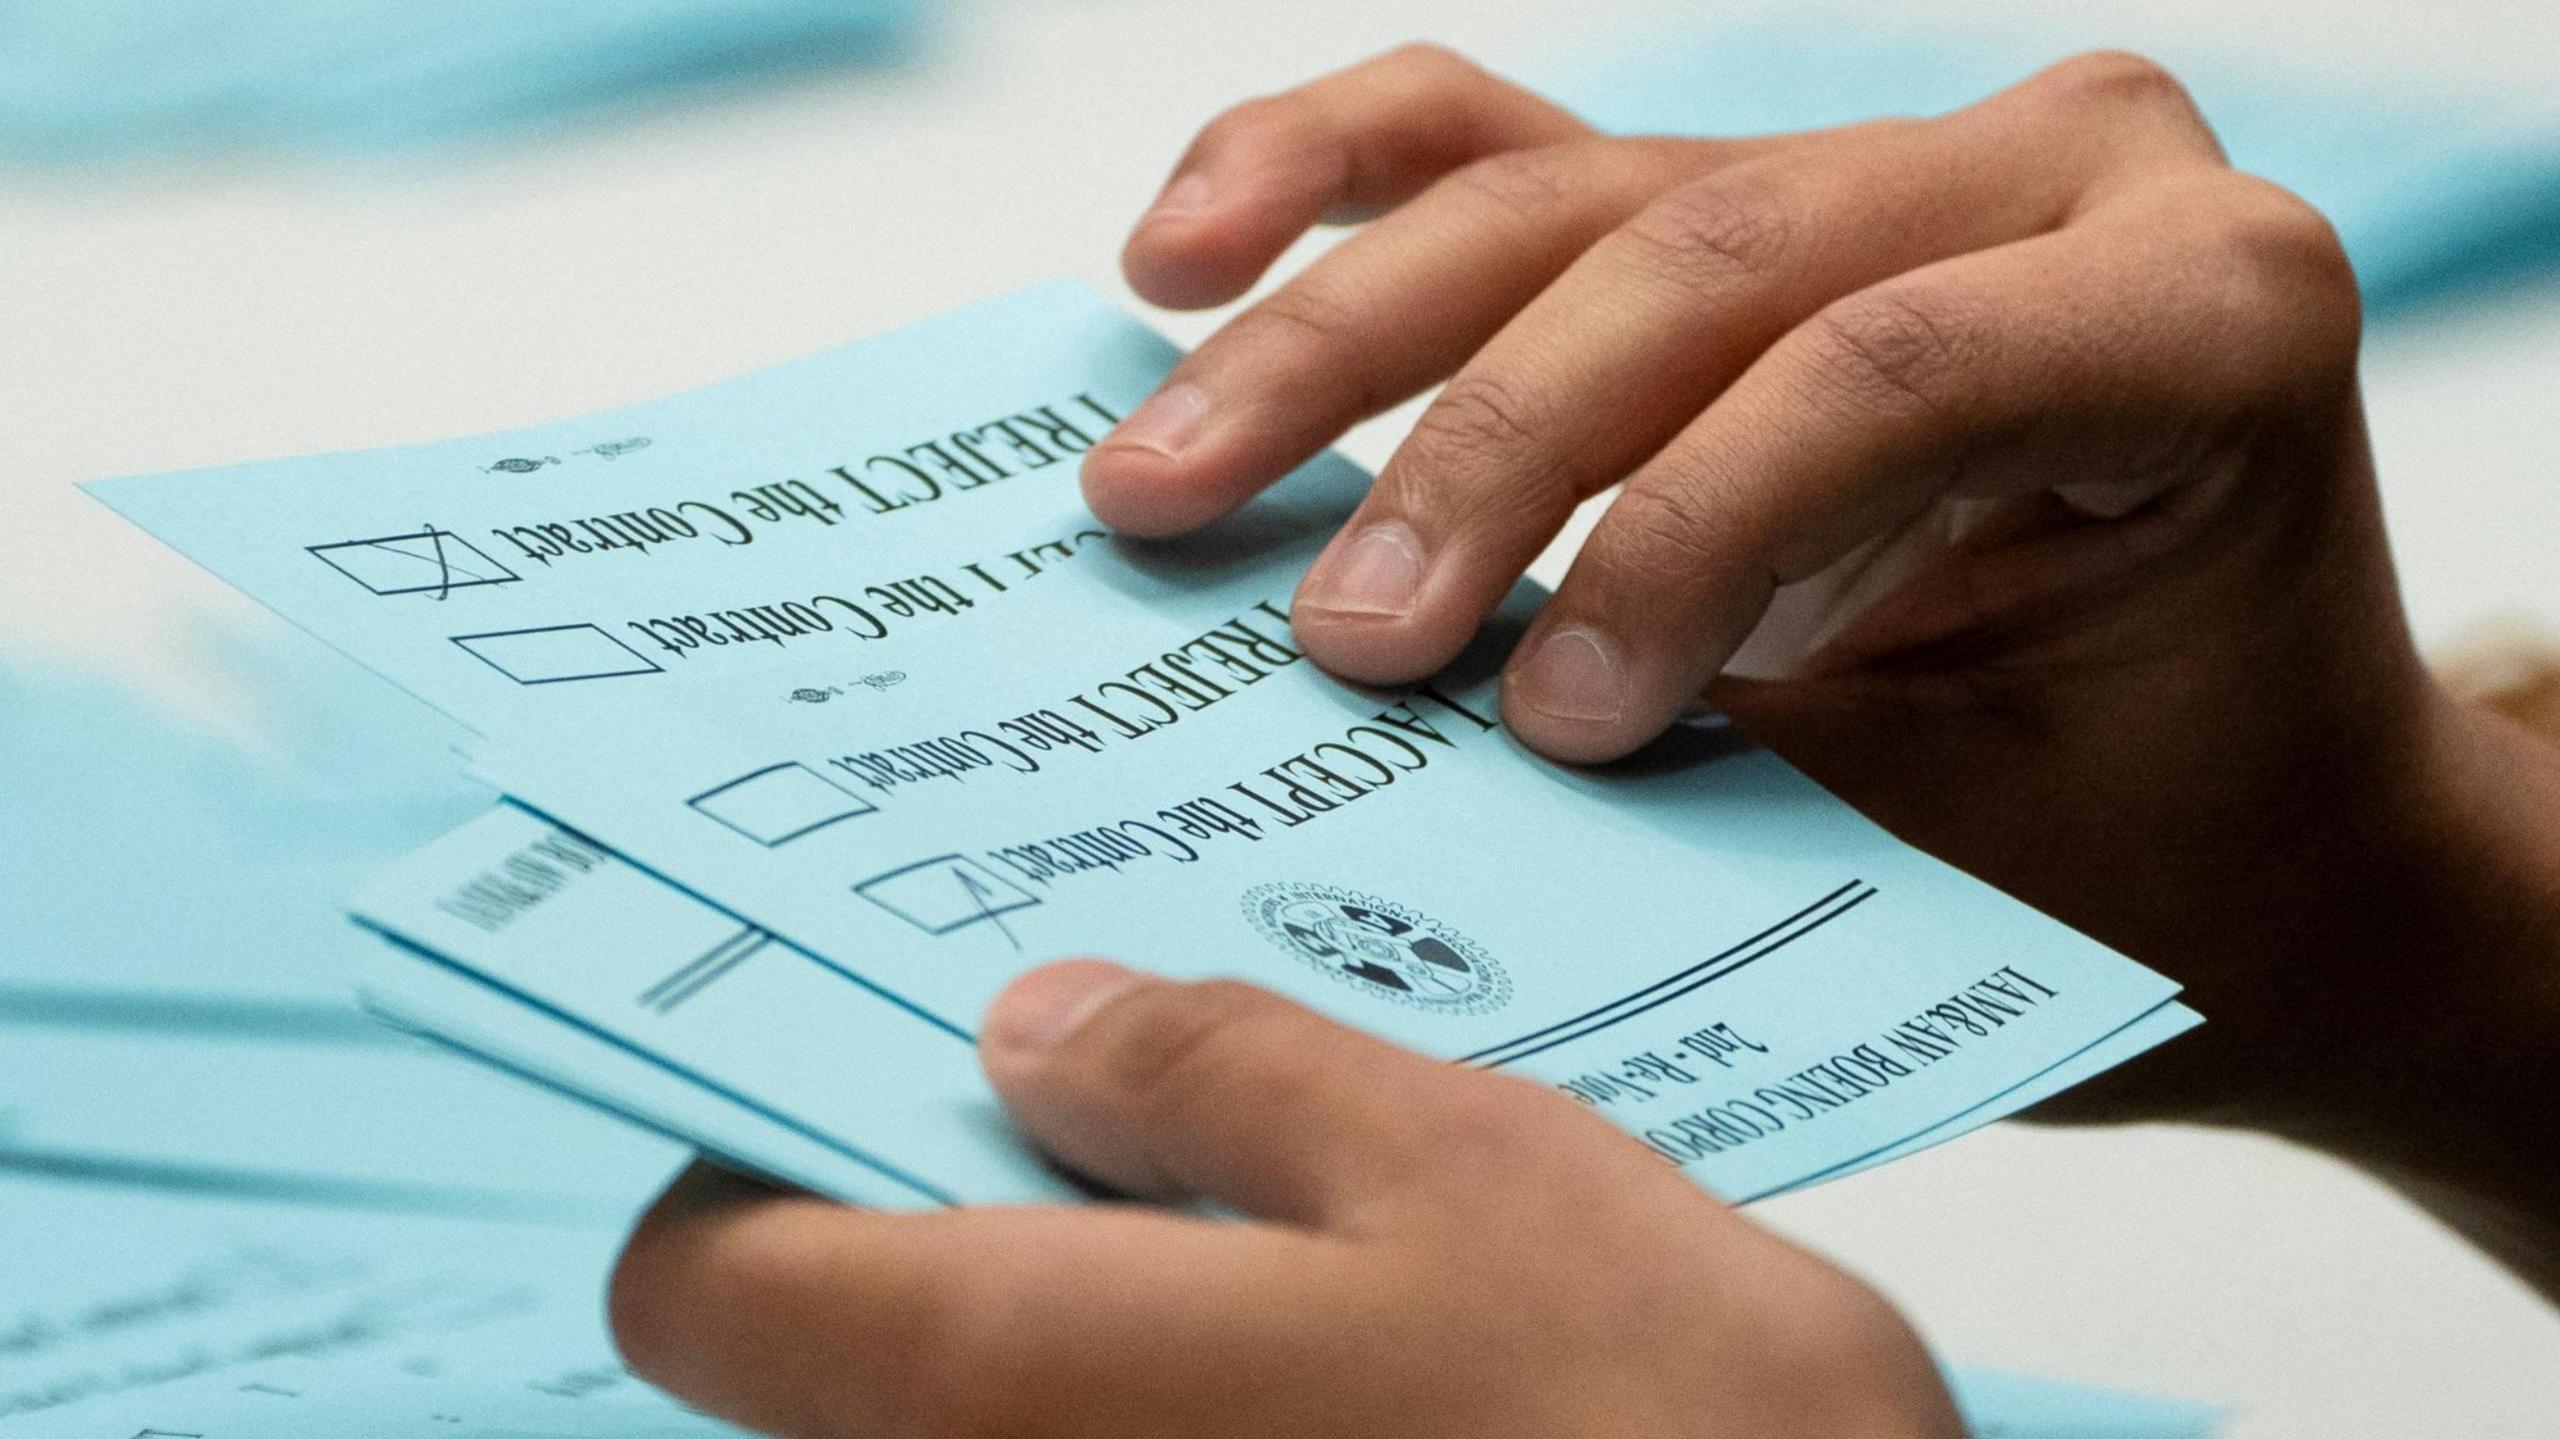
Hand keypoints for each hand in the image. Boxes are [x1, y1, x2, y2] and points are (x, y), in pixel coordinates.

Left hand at [611, 960, 1962, 1438]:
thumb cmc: (1660, 1429)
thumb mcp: (1452, 1167)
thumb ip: (1218, 1080)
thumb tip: (1040, 1036)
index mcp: (1011, 1381)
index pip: (705, 1292)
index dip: (756, 1159)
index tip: (880, 1060)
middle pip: (842, 1360)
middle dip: (950, 1201)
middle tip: (1110, 1071)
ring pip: (993, 1412)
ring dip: (1081, 1284)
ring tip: (1253, 1175)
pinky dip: (1165, 1377)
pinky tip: (1324, 1317)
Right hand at [1079, 46, 2454, 1128]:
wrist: (2228, 817)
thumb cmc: (2143, 843)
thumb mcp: (1971, 825)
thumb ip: (1722, 751)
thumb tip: (1429, 734)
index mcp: (2203, 307)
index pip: (1886, 366)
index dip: (1681, 534)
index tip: (1541, 721)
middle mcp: (2064, 176)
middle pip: (1701, 257)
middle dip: (1480, 452)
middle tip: (1327, 632)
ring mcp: (1897, 161)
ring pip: (1564, 197)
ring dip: (1340, 340)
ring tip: (1159, 474)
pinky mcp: (1743, 204)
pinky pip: (1512, 147)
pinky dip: (1336, 183)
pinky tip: (1187, 251)